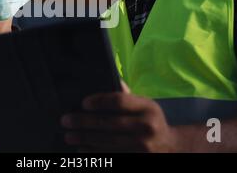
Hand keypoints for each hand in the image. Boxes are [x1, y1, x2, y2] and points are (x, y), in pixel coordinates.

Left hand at [61, 90, 176, 152]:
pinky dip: (94, 153)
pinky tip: (81, 149)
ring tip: (69, 136)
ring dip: (84, 139)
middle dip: (83, 122)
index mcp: (147, 107)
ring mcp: (142, 147)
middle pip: (108, 124)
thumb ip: (126, 95)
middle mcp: (146, 127)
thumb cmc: (150, 120)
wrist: (171, 147)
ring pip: (107, 143)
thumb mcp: (145, 104)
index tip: (83, 103)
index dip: (99, 101)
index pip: (119, 101)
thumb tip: (107, 78)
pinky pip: (111, 156)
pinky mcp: (136, 159)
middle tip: (66, 120)